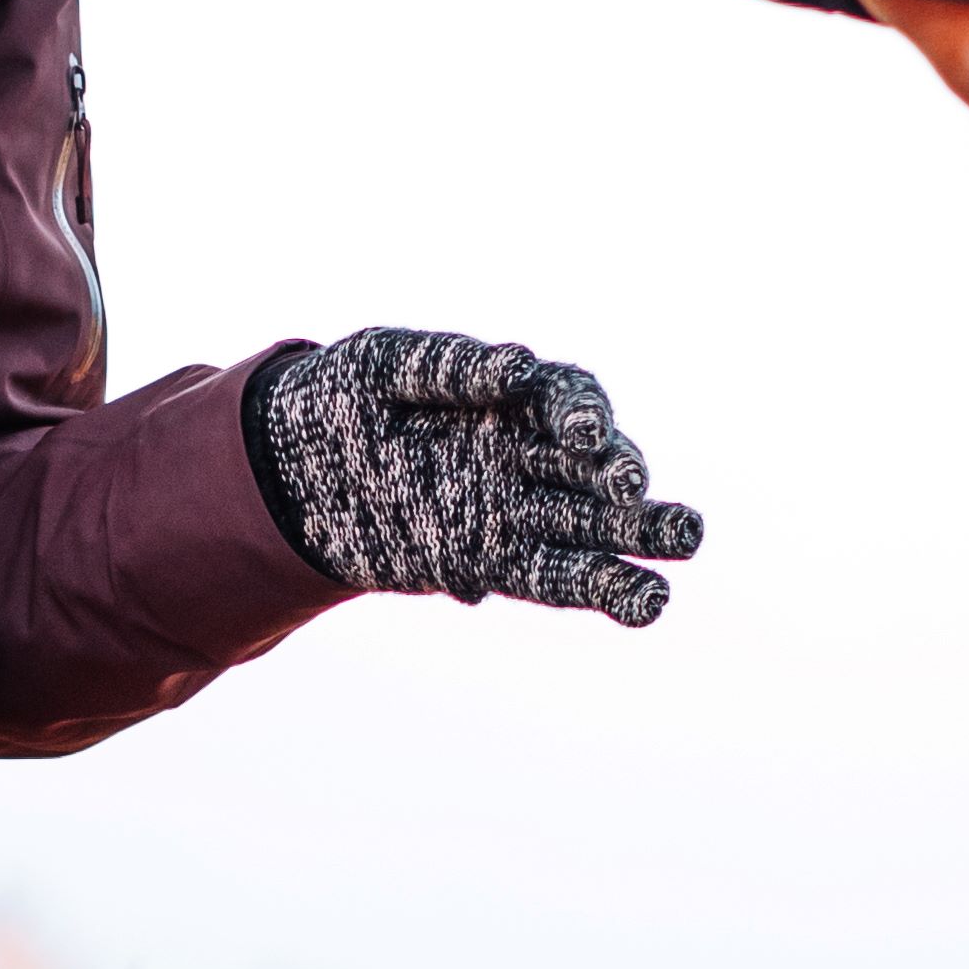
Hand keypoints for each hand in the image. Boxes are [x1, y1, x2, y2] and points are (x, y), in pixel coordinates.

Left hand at [247, 329, 700, 626]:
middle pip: (591, 467)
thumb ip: (450, 366)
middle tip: (647, 489)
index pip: (566, 400)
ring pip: (586, 528)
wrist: (284, 468)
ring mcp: (509, 511)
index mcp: (506, 396)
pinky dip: (598, 590)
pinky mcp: (487, 562)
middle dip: (626, 480)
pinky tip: (645, 602)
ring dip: (636, 541)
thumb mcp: (382, 365)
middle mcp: (520, 453)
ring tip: (684, 543)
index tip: (579, 431)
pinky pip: (552, 578)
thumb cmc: (337, 398)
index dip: (582, 413)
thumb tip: (518, 367)